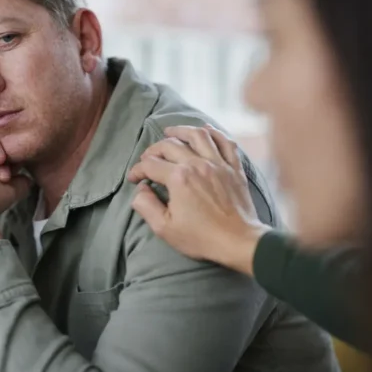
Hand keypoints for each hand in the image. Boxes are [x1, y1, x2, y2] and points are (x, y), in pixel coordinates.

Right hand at [127, 125, 269, 274]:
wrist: (238, 241)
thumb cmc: (201, 237)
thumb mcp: (165, 228)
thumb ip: (146, 205)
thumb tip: (140, 189)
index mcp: (179, 178)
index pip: (150, 165)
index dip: (137, 170)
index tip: (134, 178)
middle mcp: (198, 164)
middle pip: (170, 145)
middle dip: (154, 149)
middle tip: (147, 158)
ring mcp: (218, 164)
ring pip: (198, 135)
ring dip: (181, 130)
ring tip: (170, 131)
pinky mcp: (234, 168)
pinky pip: (225, 142)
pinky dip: (214, 133)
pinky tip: (206, 130)